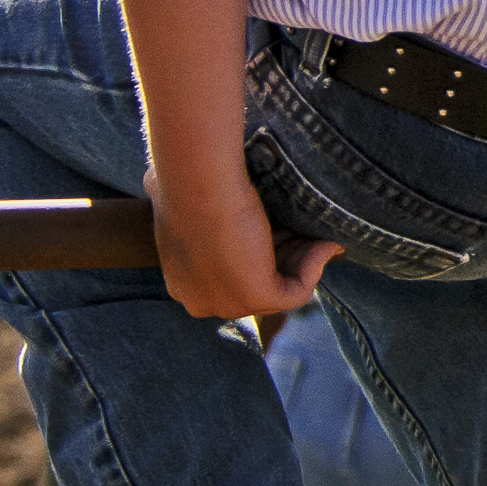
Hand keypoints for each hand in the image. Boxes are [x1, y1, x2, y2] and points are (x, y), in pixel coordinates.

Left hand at [147, 160, 336, 320]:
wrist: (198, 183)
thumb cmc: (182, 181)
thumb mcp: (168, 194)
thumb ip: (171, 200)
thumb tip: (160, 182)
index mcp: (183, 283)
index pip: (231, 277)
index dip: (262, 253)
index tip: (286, 228)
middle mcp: (202, 301)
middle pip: (258, 284)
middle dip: (288, 257)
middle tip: (308, 229)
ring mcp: (228, 304)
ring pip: (279, 289)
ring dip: (305, 260)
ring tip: (322, 232)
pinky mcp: (255, 298)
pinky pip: (297, 292)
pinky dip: (316, 267)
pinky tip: (326, 242)